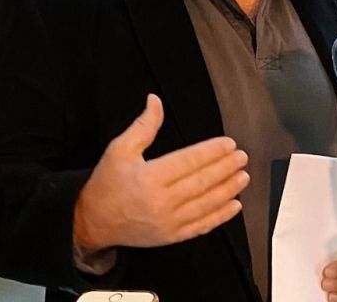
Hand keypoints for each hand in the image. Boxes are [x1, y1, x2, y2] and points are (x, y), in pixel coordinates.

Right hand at [73, 94, 248, 252]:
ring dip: (228, 190)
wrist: (93, 221)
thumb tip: (155, 100)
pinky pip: (201, 226)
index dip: (211, 152)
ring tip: (243, 177)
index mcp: (150, 178)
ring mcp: (168, 222)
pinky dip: (220, 216)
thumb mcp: (119, 149)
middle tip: (242, 157)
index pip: (189, 161)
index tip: (228, 143)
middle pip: (201, 182)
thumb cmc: (107, 183)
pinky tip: (234, 205)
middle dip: (225, 168)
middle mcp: (161, 201)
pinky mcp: (171, 236)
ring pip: (206, 204)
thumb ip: (143, 126)